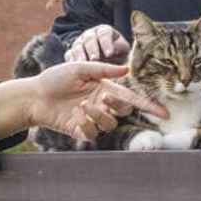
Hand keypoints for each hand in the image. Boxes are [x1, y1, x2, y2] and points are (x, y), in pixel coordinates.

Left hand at [28, 62, 168, 139]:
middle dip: (117, 105)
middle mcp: (102, 105)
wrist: (35, 95)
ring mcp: (93, 119)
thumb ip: (104, 70)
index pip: (132, 99)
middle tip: (102, 97)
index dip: (149, 106)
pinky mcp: (82, 130)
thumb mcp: (80, 68)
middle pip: (124, 111)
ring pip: (110, 123)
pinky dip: (86, 123)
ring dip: (98, 115)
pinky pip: (93, 132)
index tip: (165, 113)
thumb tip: (126, 69)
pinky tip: (74, 114)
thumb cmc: (56, 78)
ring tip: (81, 106)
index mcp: (106, 89)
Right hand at [64, 25, 130, 63]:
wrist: (107, 62)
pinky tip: (75, 68)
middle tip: (95, 60)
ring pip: (78, 46)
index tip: (109, 54)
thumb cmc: (118, 56)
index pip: (105, 33)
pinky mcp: (72, 52)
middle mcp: (91, 34)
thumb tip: (117, 52)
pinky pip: (70, 54)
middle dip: (92, 49)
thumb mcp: (122, 52)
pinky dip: (72, 61)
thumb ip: (120, 50)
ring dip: (81, 55)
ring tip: (83, 65)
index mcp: (105, 31)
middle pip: (90, 39)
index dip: (106, 43)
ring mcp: (80, 42)